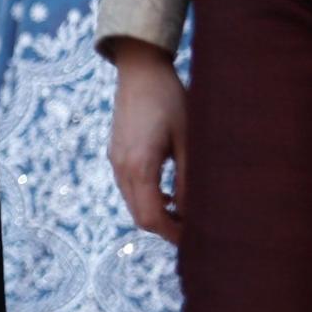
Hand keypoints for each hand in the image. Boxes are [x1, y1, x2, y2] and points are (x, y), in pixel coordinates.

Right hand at [107, 38, 185, 244]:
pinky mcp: (116, 155)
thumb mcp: (190, 139)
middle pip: (140, 216)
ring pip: (133, 204)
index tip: (195, 239)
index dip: (173, 233)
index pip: (152, 217)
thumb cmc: (171, 100)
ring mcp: (116, 162)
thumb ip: (190, 178)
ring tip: (185, 214)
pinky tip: (169, 193)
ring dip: (156, 214)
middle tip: (194, 232)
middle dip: (165, 228)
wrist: (140, 72)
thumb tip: (195, 212)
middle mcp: (122, 169)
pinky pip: (129, 188)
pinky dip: (148, 199)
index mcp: (140, 167)